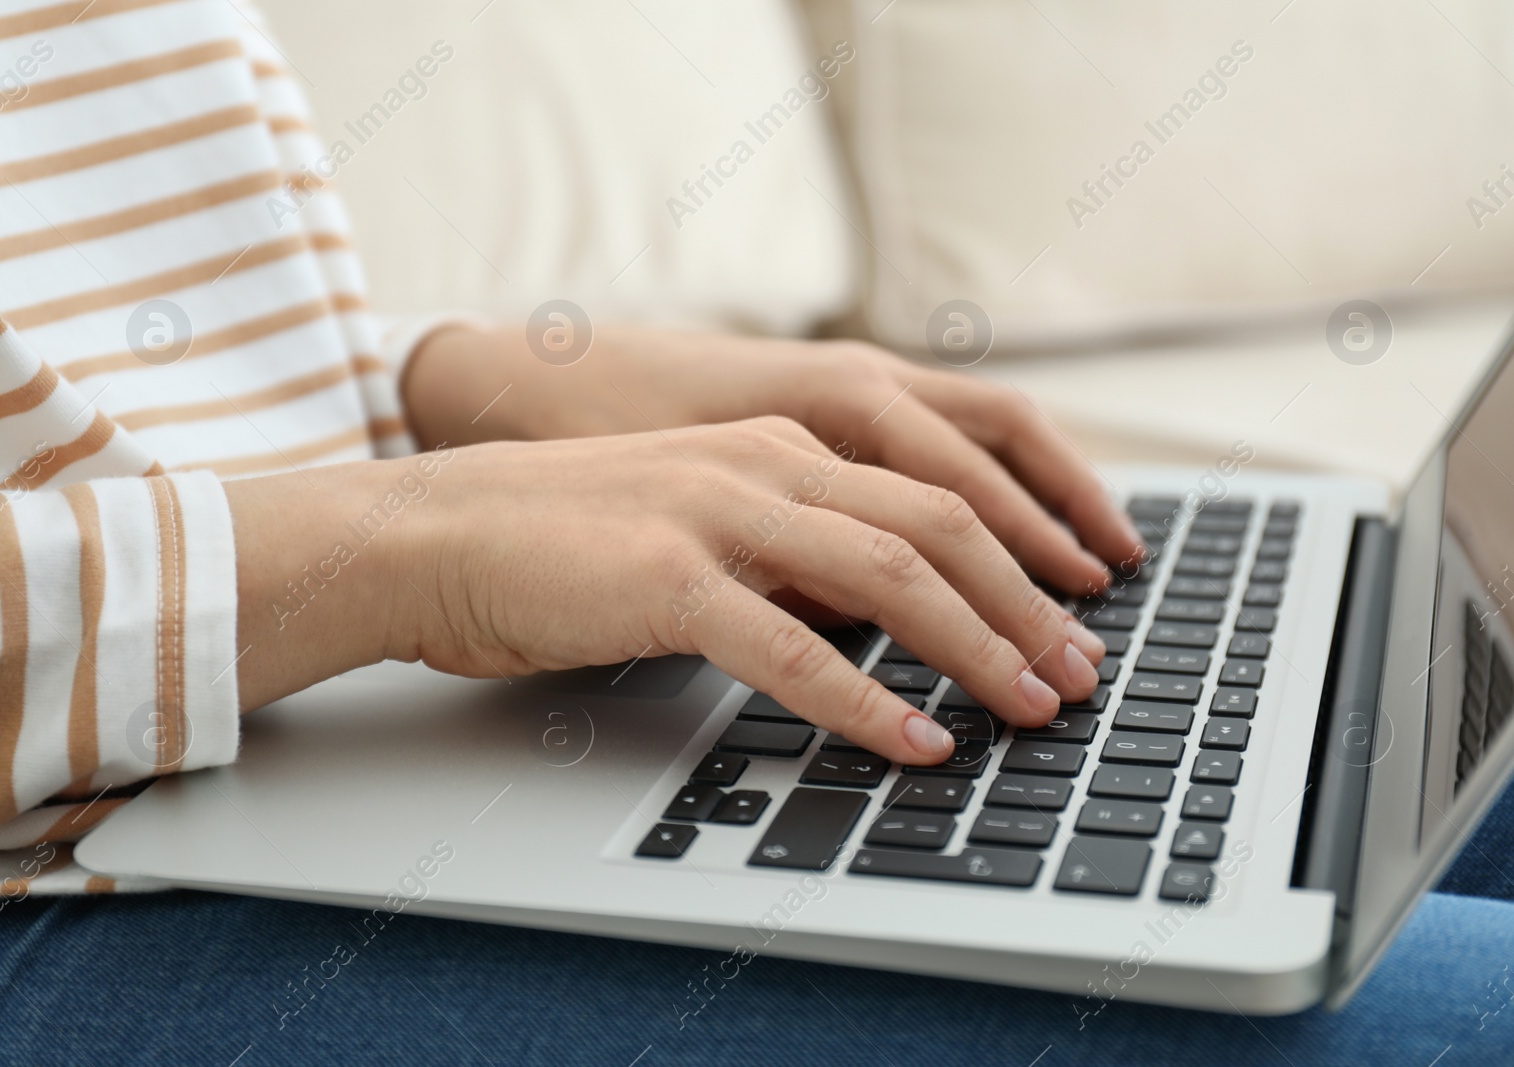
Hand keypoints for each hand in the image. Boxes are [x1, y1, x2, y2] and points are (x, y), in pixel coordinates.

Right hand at [227, 418, 1107, 765]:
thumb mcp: (700, 517)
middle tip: (1080, 671)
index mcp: (781, 445)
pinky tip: (915, 743)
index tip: (1072, 612)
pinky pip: (792, 649)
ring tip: (1032, 708)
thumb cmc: (561, 536)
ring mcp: (719, 513)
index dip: (1021, 552)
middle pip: (941, 524)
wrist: (433, 530)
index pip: (938, 487)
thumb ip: (788, 549)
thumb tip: (876, 613)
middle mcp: (768, 464)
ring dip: (977, 647)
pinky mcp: (668, 578)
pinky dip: (867, 703)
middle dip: (1026, 603)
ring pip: (892, 574)